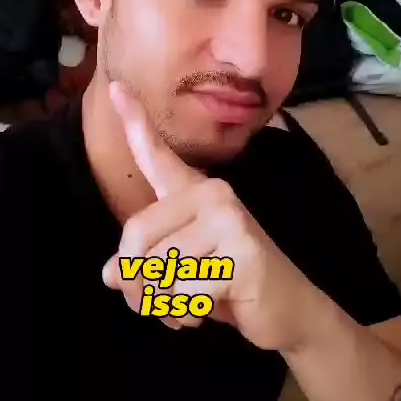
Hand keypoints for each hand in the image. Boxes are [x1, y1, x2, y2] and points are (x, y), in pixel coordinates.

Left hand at [102, 81, 317, 351]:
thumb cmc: (227, 284)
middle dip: (138, 284)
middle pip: (136, 237)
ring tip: (189, 305)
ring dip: (164, 304)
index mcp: (194, 191)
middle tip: (158, 302)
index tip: (114, 86)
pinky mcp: (244, 254)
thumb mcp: (178, 270)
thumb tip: (112, 273)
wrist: (288, 311)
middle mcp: (213, 193)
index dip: (134, 123)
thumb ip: (143, 263)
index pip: (157, 156)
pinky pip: (185, 292)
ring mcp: (231, 219)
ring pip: (159, 270)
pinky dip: (187, 314)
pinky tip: (206, 312)